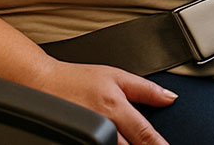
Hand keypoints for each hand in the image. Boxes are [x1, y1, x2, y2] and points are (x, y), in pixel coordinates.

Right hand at [30, 60, 176, 144]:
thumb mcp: (115, 75)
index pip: (147, 136)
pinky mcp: (79, 142)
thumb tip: (171, 98)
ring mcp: (90, 138)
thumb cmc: (76, 78)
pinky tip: (112, 142)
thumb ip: (146, 89)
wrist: (42, 82)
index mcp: (117, 108)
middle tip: (147, 143)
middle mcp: (104, 127)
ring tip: (127, 139)